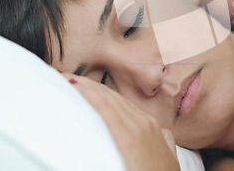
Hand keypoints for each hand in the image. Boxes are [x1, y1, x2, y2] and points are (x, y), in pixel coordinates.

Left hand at [63, 74, 179, 170]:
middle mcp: (145, 123)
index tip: (80, 86)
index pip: (120, 104)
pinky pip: (107, 111)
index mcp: (151, 126)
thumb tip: (163, 133)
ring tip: (65, 78)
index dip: (99, 93)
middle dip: (88, 86)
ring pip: (108, 100)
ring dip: (85, 87)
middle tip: (65, 76)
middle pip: (112, 98)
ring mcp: (138, 128)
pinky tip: (77, 89)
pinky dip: (91, 97)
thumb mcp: (168, 157)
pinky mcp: (128, 138)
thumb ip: (164, 142)